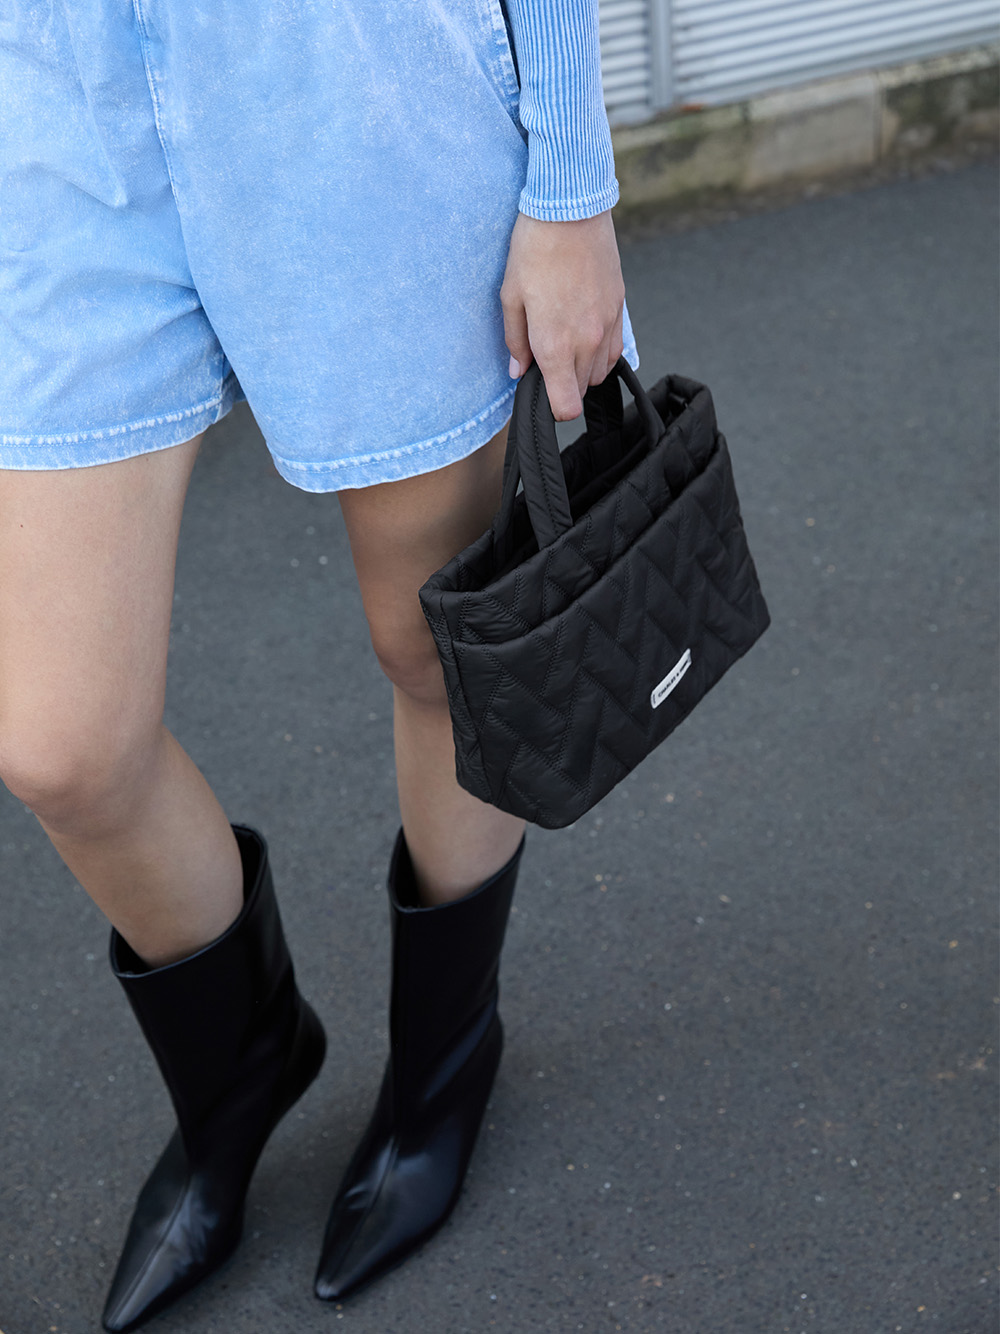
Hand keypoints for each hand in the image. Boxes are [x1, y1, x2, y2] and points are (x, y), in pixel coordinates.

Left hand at [500, 209, 625, 420]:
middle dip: (562, 385)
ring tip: (564, 343)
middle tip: (544, 359)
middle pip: (581, 391)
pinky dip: (599, 352)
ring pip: (599, 373)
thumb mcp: (510, 295)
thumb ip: (515, 341)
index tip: (541, 392)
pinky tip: (582, 333)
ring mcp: (607, 326)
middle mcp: (586, 341)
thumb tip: (518, 370)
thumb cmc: (535, 248)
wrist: (571, 207)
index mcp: (555, 344)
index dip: (553, 408)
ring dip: (582, 369)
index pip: (566, 406)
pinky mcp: (619, 309)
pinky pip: (614, 350)